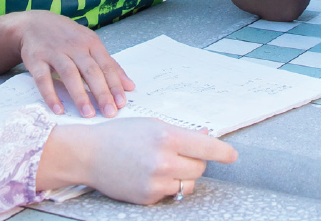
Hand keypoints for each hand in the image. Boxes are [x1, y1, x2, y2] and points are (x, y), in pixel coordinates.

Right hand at [14, 11, 134, 117]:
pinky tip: (58, 109)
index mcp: (91, 43)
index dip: (115, 85)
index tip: (122, 103)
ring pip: (70, 74)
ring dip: (80, 95)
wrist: (33, 23)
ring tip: (88, 114)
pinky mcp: (36, 59)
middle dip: (101, 93)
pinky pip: (43, 79)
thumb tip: (130, 86)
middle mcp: (74, 46)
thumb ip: (109, 64)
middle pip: (90, 71)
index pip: (106, 66)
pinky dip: (50, 95)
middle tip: (109, 113)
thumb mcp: (90, 44)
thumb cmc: (67, 37)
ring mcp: (54, 52)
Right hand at [38, 119, 237, 203]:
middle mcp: (163, 160)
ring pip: (188, 183)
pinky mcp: (148, 197)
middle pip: (200, 167)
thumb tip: (206, 135)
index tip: (232, 156)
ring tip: (165, 165)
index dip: (223, 152)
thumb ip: (181, 133)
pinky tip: (150, 174)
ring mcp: (155, 181)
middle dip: (195, 161)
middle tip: (180, 154)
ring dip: (184, 175)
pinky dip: (167, 185)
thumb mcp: (152, 124)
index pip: (207, 147)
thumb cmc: (119, 135)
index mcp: (166, 136)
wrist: (88, 154)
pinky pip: (171, 193)